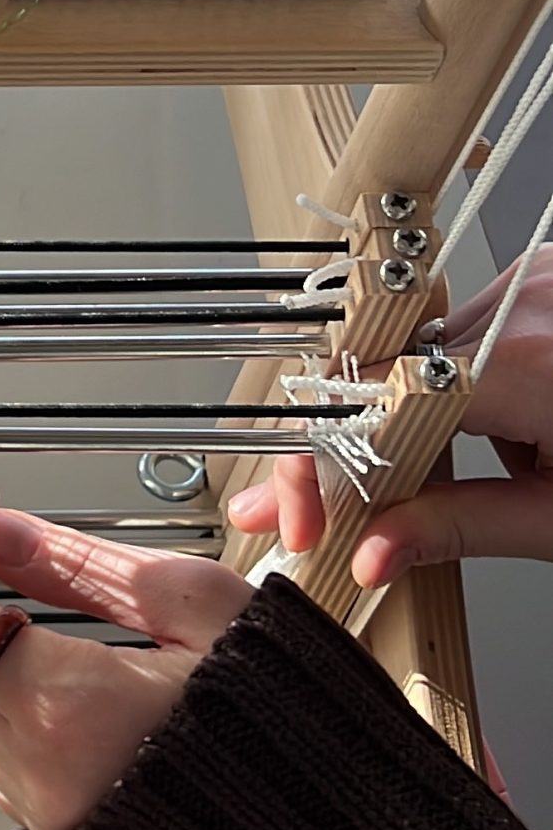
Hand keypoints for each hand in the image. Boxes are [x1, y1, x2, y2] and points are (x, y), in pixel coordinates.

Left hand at [0, 492, 250, 829]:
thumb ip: (87, 566)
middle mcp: (28, 762)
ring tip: (46, 623)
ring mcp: (34, 809)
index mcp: (59, 702)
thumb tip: (9, 535)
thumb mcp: (204, 611)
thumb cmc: (287, 736)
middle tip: (3, 553)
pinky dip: (17, 709)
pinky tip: (75, 690)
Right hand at [226, 246, 552, 583]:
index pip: (371, 401)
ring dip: (420, 406)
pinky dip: (464, 378)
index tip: (300, 513)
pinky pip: (467, 327)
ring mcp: (533, 278)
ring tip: (478, 458)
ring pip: (422, 349)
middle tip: (310, 508)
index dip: (320, 461)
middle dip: (353, 445)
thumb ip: (462, 528)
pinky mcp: (542, 275)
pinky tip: (507, 417)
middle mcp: (521, 302)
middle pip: (385, 373)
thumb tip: (371, 554)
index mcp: (525, 363)